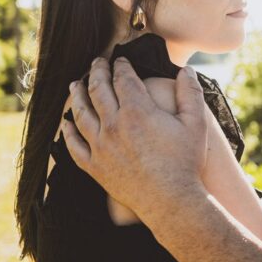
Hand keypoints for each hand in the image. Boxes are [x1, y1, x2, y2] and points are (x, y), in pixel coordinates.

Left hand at [61, 58, 209, 216]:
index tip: (120, 59)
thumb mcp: (196, 124)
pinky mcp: (94, 167)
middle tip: (97, 63)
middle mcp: (113, 125)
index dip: (120, 65)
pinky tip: (65, 123)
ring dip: (77, 95)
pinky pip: (74, 145)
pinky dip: (67, 132)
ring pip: (81, 113)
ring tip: (74, 84)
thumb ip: (190, 93)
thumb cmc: (186, 162)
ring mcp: (100, 146)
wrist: (171, 202)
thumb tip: (187, 70)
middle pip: (98, 89)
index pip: (123, 78)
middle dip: (97, 72)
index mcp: (137, 110)